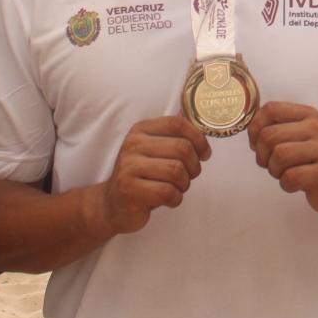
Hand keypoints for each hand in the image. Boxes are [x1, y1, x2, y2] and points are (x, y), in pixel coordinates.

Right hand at [98, 116, 210, 234]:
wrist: (112, 204)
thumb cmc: (141, 175)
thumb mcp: (153, 148)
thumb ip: (173, 132)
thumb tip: (195, 113)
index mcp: (140, 130)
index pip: (177, 123)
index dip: (198, 138)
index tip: (205, 153)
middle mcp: (133, 144)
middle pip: (182, 148)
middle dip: (194, 166)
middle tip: (190, 175)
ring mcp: (129, 167)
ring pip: (177, 171)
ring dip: (185, 184)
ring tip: (177, 188)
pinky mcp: (130, 190)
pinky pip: (168, 192)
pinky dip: (176, 199)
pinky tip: (169, 200)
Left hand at [248, 102, 317, 215]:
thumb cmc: (310, 161)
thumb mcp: (296, 137)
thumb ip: (274, 129)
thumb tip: (250, 131)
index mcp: (307, 114)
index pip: (271, 109)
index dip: (255, 127)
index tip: (256, 143)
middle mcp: (317, 127)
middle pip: (270, 135)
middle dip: (262, 155)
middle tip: (269, 164)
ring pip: (279, 155)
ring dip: (274, 170)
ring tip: (283, 173)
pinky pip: (291, 177)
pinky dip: (285, 184)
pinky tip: (293, 184)